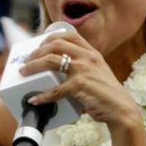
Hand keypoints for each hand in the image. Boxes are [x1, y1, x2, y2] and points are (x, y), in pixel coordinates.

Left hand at [19, 31, 141, 128]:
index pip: (69, 35)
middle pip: (55, 45)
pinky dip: (42, 96)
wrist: (121, 109)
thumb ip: (84, 69)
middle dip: (37, 51)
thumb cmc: (108, 95)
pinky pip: (55, 90)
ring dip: (33, 66)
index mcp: (92, 53)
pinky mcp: (79, 86)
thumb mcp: (98, 74)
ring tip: (24, 73)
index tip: (40, 44)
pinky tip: (35, 100)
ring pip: (51, 61)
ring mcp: (83, 70)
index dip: (51, 37)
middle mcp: (87, 58)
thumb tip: (61, 74)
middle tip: (27, 61)